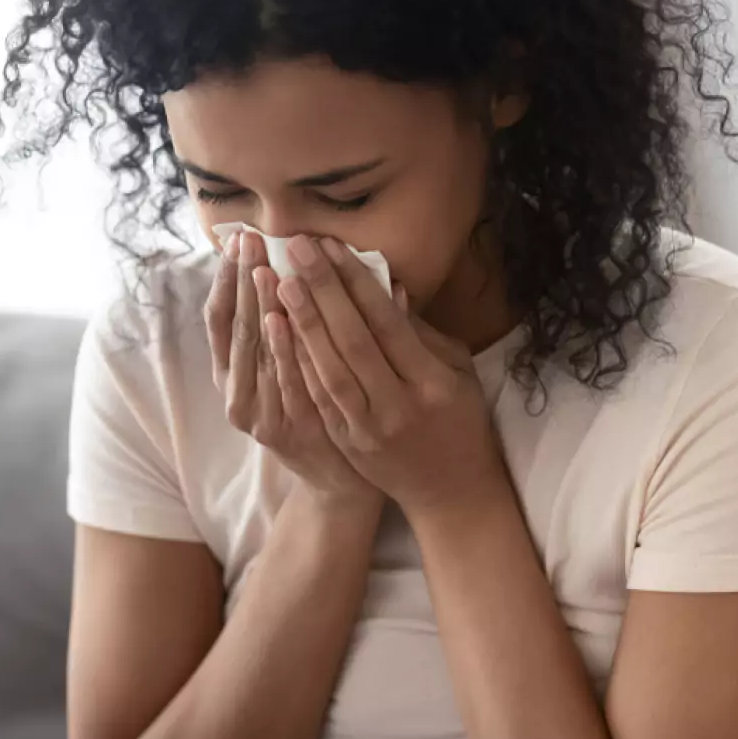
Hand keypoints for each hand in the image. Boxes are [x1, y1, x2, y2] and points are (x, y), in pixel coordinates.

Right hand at [206, 231, 381, 513]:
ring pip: (253, 352)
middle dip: (241, 280)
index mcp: (234, 372)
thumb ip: (300, 319)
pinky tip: (280, 320)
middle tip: (248, 240)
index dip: (225, 276)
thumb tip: (318, 259)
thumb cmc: (325, 409)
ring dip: (257, 308)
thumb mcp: (302, 363)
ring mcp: (256, 413)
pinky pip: (280, 382)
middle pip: (233, 327)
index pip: (219, 315)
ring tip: (262, 268)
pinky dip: (280, 350)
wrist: (341, 479)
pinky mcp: (280, 431)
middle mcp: (236, 392)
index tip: (236, 238)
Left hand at [275, 236, 510, 517]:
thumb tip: (385, 286)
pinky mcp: (346, 442)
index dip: (357, 283)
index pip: (387, 324)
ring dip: (301, 324)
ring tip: (278, 282)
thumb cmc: (459, 418)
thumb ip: (420, 332)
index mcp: (433, 383)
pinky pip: (317, 397)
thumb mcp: (456, 370)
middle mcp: (398, 406)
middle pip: (353, 342)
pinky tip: (278, 331)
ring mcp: (368, 429)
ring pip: (329, 370)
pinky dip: (298, 362)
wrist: (450, 491)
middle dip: (322, 291)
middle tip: (296, 249)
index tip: (332, 247)